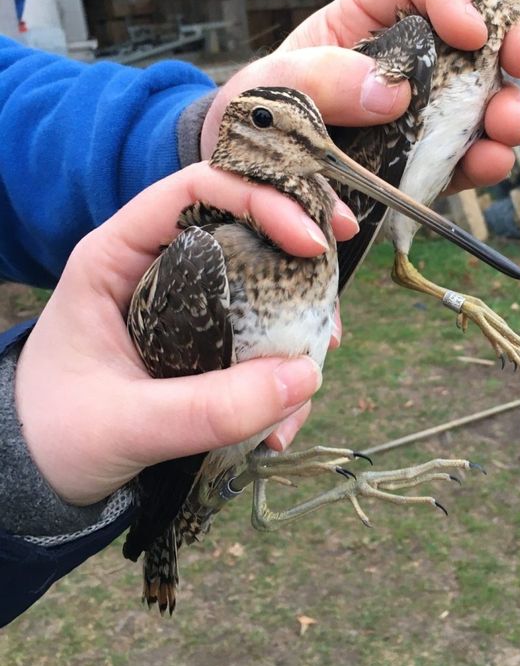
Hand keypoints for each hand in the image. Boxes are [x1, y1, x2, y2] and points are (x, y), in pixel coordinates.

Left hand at [15, 163, 353, 506]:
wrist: (35, 475)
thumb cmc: (55, 433)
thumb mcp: (124, 423)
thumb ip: (208, 407)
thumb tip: (306, 375)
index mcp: (120, 254)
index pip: (196, 190)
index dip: (260, 198)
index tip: (311, 239)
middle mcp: (159, 266)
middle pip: (244, 224)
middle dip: (300, 247)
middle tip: (338, 270)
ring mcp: (188, 304)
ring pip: (264, 284)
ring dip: (300, 324)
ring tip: (308, 382)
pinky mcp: (208, 343)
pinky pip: (262, 341)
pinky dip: (284, 377)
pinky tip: (282, 425)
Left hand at [201, 0, 519, 190]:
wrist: (244, 182)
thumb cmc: (255, 115)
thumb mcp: (268, 86)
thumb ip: (320, 77)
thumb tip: (391, 92)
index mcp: (367, 19)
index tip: (469, 28)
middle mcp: (407, 59)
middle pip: (478, 33)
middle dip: (513, 40)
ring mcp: (422, 111)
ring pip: (486, 95)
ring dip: (507, 107)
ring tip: (507, 126)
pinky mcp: (426, 159)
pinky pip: (467, 154)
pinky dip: (485, 160)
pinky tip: (486, 162)